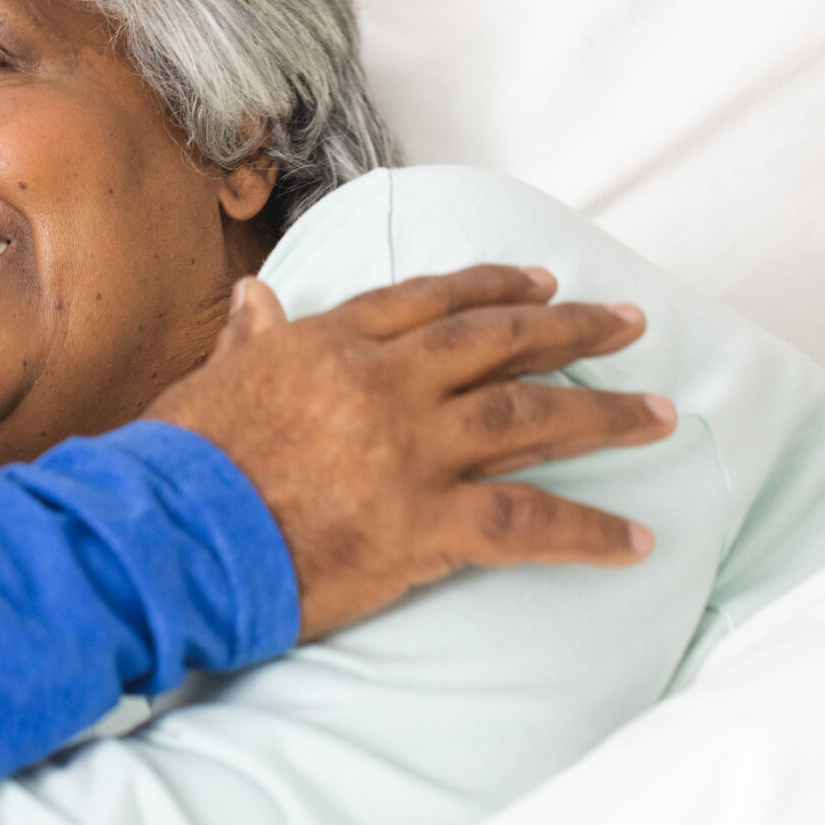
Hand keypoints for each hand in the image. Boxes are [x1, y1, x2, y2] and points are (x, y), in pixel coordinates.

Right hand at [147, 265, 674, 639]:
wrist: (163, 535)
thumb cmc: (174, 465)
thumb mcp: (209, 383)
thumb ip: (250, 342)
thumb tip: (260, 297)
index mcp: (328, 344)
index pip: (427, 301)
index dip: (492, 288)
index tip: (542, 282)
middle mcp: (381, 383)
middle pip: (499, 344)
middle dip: (573, 332)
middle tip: (629, 323)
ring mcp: (409, 451)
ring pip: (531, 418)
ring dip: (605, 416)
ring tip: (661, 416)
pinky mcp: (423, 524)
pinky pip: (528, 525)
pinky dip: (589, 533)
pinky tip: (636, 541)